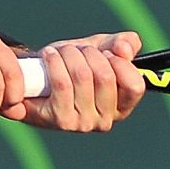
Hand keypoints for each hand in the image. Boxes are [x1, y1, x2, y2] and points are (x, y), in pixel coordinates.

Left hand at [0, 31, 144, 131]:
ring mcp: (84, 124)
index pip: (135, 86)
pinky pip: (62, 84)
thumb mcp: (101, 49)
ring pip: (82, 76)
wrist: (34, 79)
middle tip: (75, 50)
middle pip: (105, 76)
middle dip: (88, 53)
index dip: (120, 63)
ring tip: (60, 51)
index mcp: (122, 106)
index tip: (105, 53)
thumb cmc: (71, 65)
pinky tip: (49, 55)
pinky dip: (54, 62)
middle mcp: (106, 120)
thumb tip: (126, 50)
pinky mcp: (62, 121)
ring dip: (69, 54)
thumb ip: (123, 44)